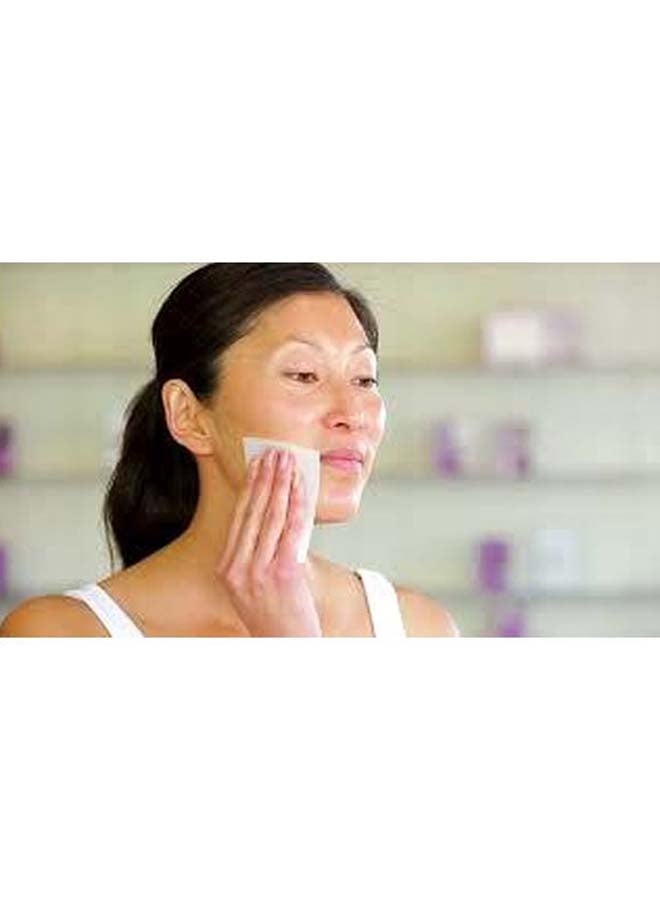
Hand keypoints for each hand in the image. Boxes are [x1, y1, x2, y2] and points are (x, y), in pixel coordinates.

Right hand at [215, 448, 321, 636]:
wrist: (287, 649)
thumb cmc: (276, 621)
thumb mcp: (253, 590)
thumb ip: (254, 560)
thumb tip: (267, 525)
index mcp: (228, 570)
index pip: (239, 518)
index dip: (249, 488)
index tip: (256, 465)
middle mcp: (239, 568)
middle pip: (254, 512)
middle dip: (264, 478)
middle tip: (273, 452)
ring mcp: (260, 571)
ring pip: (273, 516)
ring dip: (281, 483)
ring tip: (287, 461)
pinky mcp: (284, 573)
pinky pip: (293, 530)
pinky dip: (297, 503)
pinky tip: (301, 486)